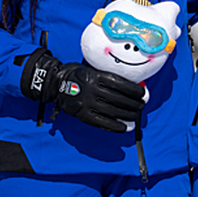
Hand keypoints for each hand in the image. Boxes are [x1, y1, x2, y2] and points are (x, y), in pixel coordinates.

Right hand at [21, 50, 145, 132]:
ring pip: (112, 111)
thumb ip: (108, 77)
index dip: (134, 90)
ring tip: (136, 115)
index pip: (120, 84)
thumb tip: (131, 86)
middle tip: (141, 105)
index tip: (142, 93)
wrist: (55, 83)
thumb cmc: (79, 75)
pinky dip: (114, 126)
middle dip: (133, 103)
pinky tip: (124, 127)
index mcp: (95, 76)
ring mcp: (85, 103)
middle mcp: (91, 89)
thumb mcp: (92, 69)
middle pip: (118, 99)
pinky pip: (101, 123)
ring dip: (127, 115)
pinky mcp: (81, 115)